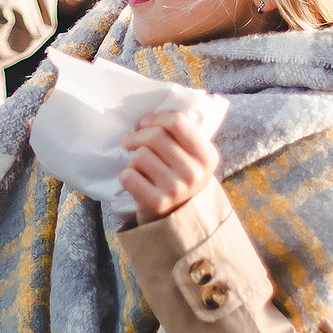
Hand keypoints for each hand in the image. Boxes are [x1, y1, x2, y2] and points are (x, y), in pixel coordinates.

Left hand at [118, 106, 220, 222]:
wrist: (177, 217)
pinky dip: (126, 175)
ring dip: (133, 158)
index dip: (155, 118)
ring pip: (140, 155)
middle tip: (129, 140)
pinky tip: (136, 181)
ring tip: (139, 166)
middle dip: (137, 135)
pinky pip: (128, 176)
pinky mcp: (157, 203)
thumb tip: (147, 116)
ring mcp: (177, 189)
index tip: (144, 123)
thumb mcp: (190, 155)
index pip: (178, 121)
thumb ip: (179, 134)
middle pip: (155, 136)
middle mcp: (195, 172)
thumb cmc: (178, 176)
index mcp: (207, 155)